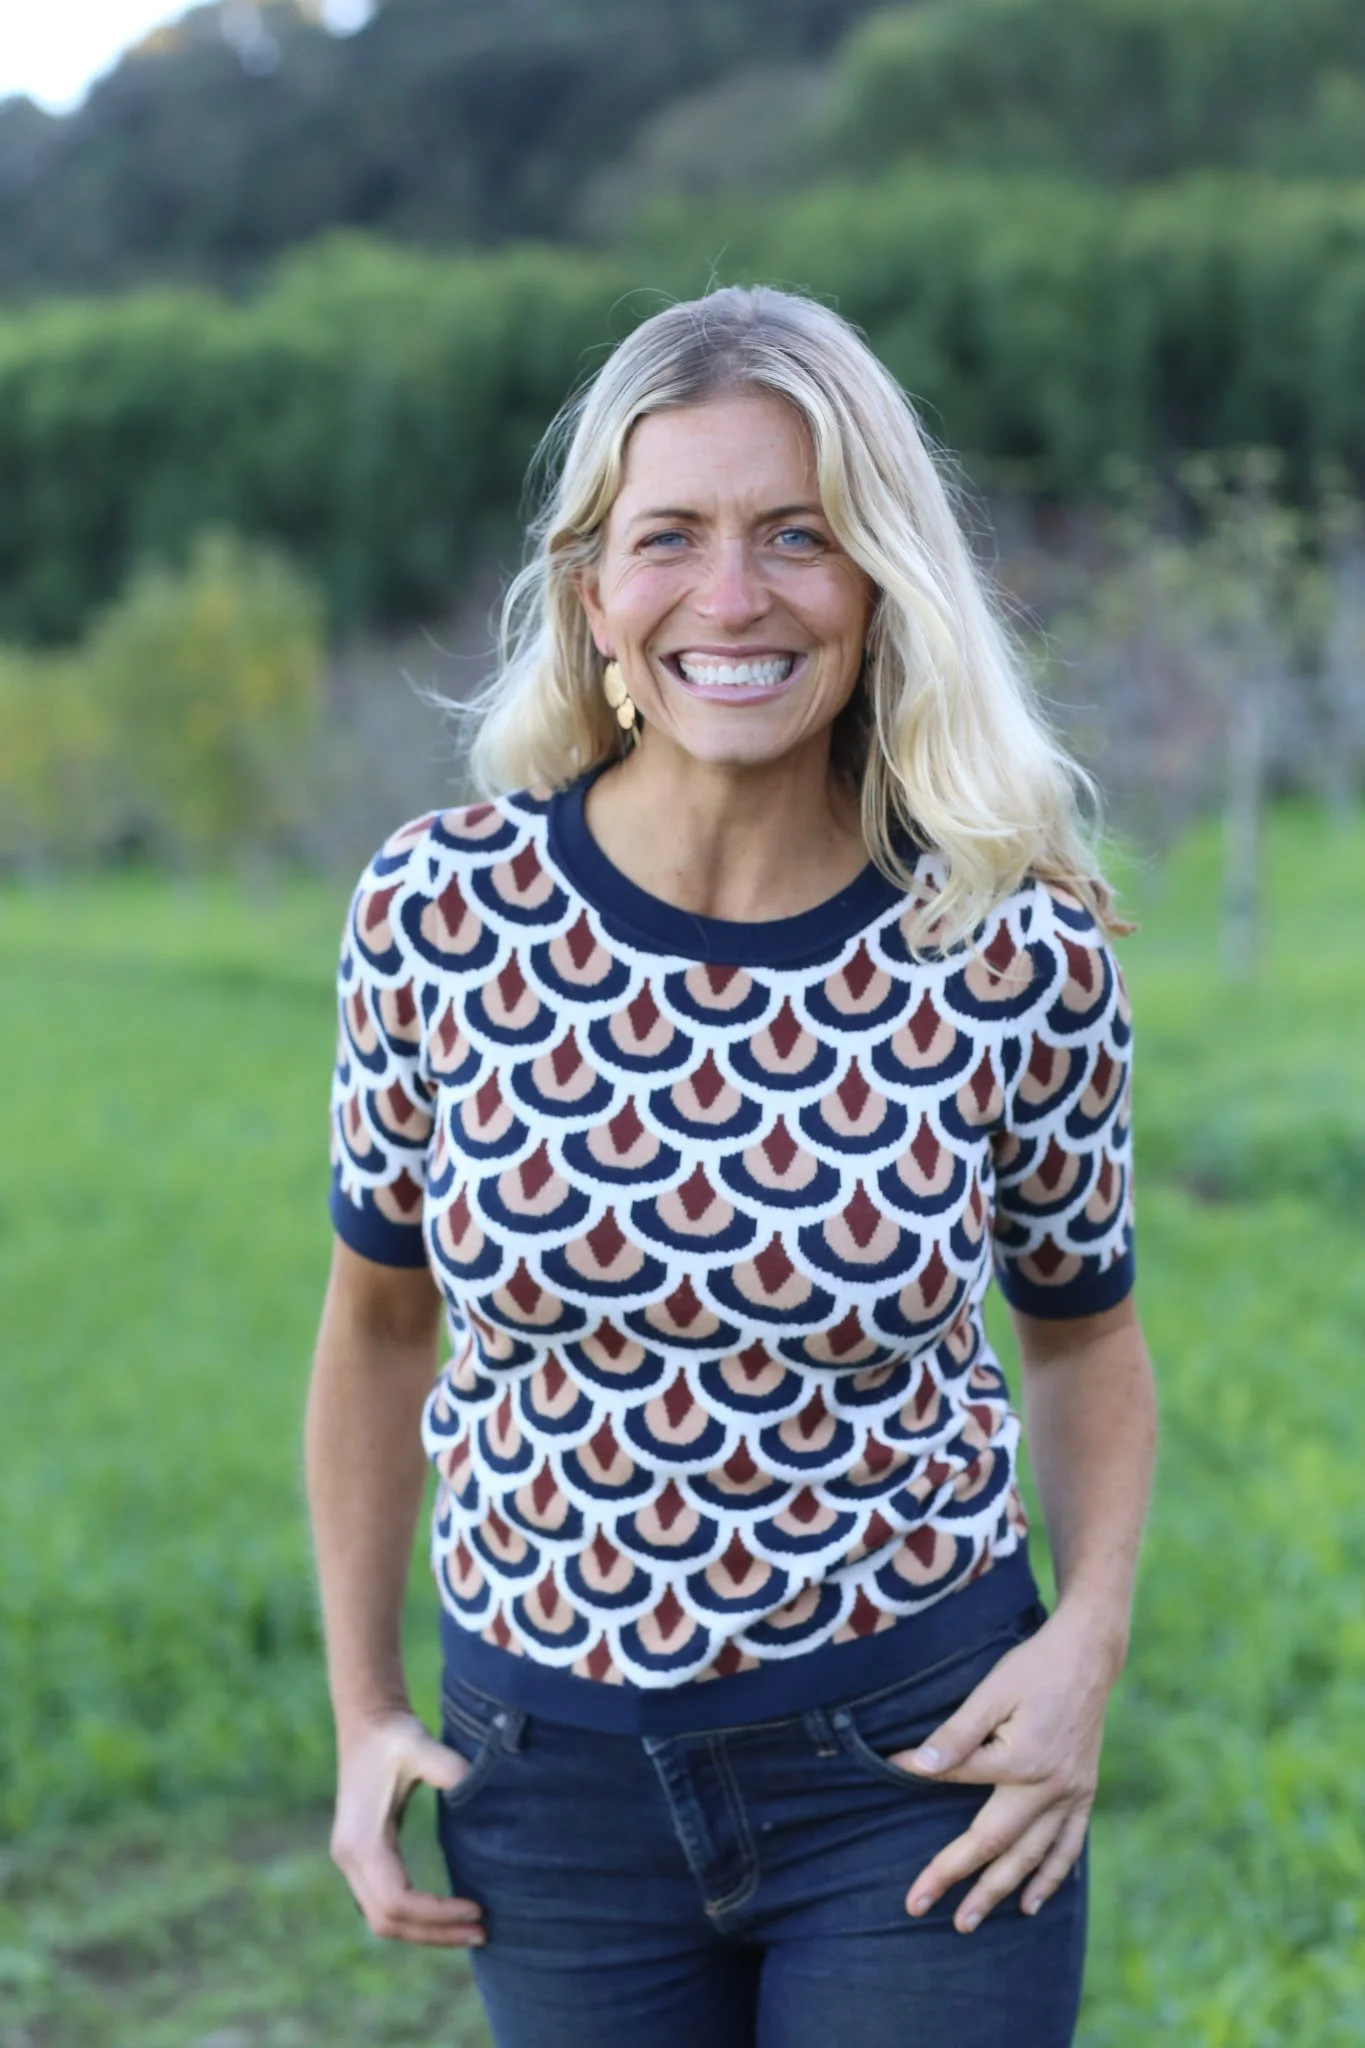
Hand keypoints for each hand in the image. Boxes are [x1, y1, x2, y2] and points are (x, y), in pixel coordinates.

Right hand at [330, 1708, 485, 1946]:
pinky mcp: (361, 1858)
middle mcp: (351, 1859)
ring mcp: (352, 1861)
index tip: (476, 1909)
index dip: (437, 1914)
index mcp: (362, 1841)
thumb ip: (447, 1765)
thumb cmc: (394, 1734)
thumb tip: (476, 1786)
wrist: (367, 1722)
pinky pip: (385, 1904)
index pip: (397, 1901)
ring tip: (471, 1929)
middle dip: (435, 1933)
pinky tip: (446, 1913)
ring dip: (425, 1931)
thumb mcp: (420, 1744)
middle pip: (388, 1921)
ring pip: (383, 1919)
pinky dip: (414, 1918)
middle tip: (483, 1932)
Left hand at [898, 1607, 1117, 1933]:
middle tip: (920, 1906)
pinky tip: (1032, 1902)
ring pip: (1031, 1856)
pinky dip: (1051, 1877)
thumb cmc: (1035, 1667)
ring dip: (999, 1891)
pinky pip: (1068, 1847)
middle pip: (994, 1843)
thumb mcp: (991, 1691)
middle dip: (957, 1878)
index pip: (956, 1777)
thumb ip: (956, 1733)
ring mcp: (1070, 1795)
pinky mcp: (1083, 1793)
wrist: (1090, 1655)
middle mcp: (1048, 1787)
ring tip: (969, 1922)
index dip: (919, 1774)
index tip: (889, 1770)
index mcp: (1020, 1761)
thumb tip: (916, 1765)